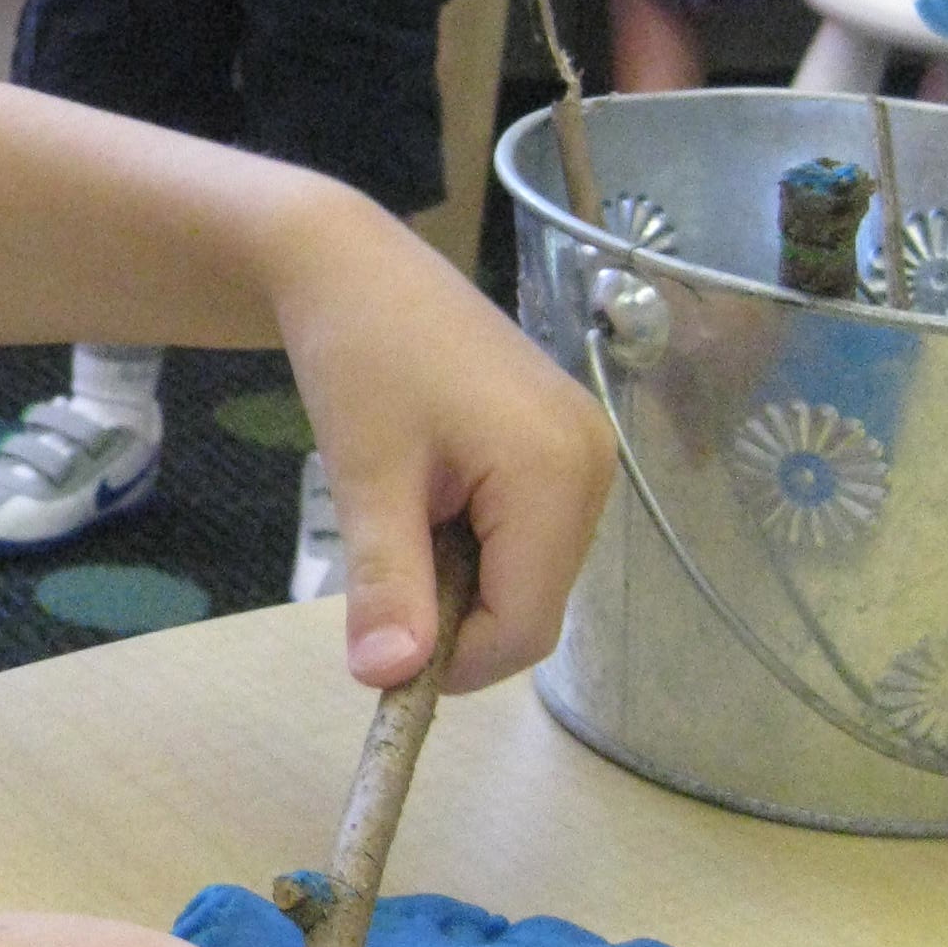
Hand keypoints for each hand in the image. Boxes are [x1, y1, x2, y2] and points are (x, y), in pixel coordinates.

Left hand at [263, 186, 614, 694]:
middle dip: (458, 615)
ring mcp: (589, 452)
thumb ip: (387, 584)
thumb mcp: (366, 478)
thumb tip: (388, 679)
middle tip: (383, 561)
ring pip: (532, 576)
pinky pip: (532, 536)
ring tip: (405, 514)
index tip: (379, 647)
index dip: (454, 660)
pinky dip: (477, 545)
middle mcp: (595, 464)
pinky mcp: (568, 444)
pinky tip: (431, 497)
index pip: (526, 625)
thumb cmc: (357, 358)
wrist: (352, 267)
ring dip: (464, 578)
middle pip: (534, 605)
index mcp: (556, 471)